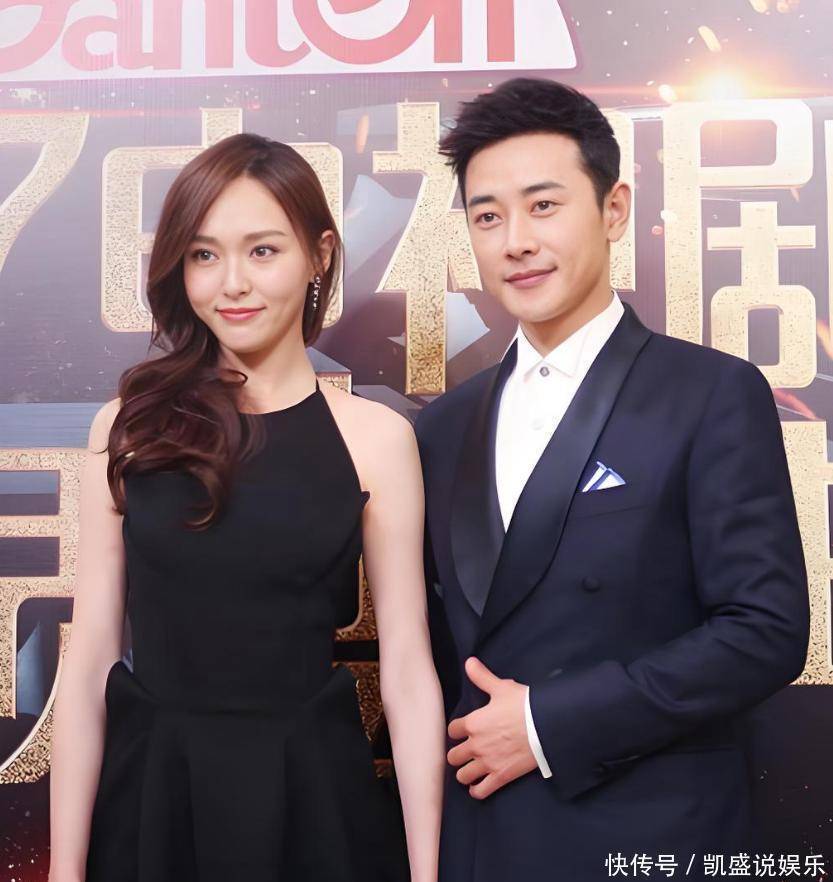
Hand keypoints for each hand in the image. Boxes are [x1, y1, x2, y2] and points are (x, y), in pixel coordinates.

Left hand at [446, 657, 537, 799]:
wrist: (546, 726)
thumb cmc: (524, 705)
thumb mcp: (501, 687)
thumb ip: (482, 676)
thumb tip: (469, 662)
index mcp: (474, 723)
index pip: (452, 730)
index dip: (457, 730)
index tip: (463, 730)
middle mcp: (476, 744)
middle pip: (453, 756)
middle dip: (458, 753)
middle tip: (466, 751)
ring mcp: (487, 763)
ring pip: (462, 775)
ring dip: (465, 772)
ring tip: (470, 769)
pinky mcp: (501, 777)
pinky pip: (480, 791)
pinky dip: (476, 790)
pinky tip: (477, 786)